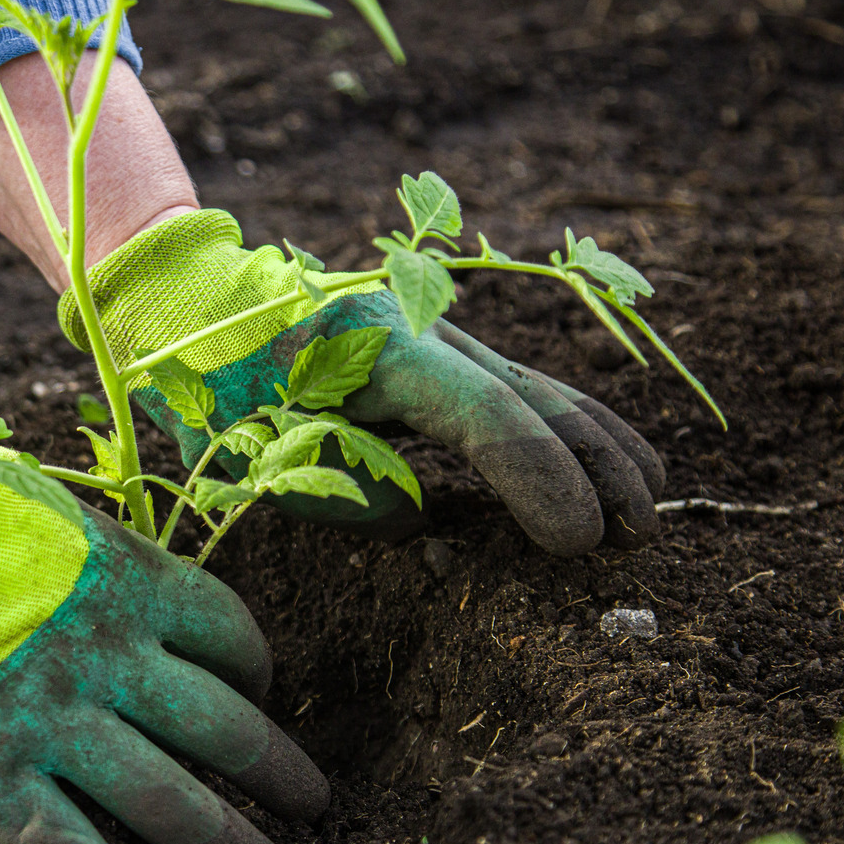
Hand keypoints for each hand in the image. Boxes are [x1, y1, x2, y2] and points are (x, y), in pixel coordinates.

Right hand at [0, 442, 326, 843]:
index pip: (231, 637)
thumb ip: (108, 566)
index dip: (258, 671)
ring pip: (169, 803)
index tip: (260, 692)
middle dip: (281, 773)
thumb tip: (144, 604)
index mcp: (132, 581)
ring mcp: (55, 719)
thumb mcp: (54, 516)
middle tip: (314, 804)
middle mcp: (111, 657)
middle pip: (225, 729)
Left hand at [60, 209, 664, 554]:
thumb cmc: (214, 381)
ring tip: (649, 503)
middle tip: (636, 536)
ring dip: (598, 444)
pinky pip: (516, 385)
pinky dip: (566, 423)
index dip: (540, 481)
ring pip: (537, 385)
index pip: (484, 418)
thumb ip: (341, 491)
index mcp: (377, 350)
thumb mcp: (254, 450)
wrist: (194, 300)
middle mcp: (422, 329)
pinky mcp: (435, 345)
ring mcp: (435, 329)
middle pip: (532, 397)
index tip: (577, 543)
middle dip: (594, 467)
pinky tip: (607, 456)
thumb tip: (419, 515)